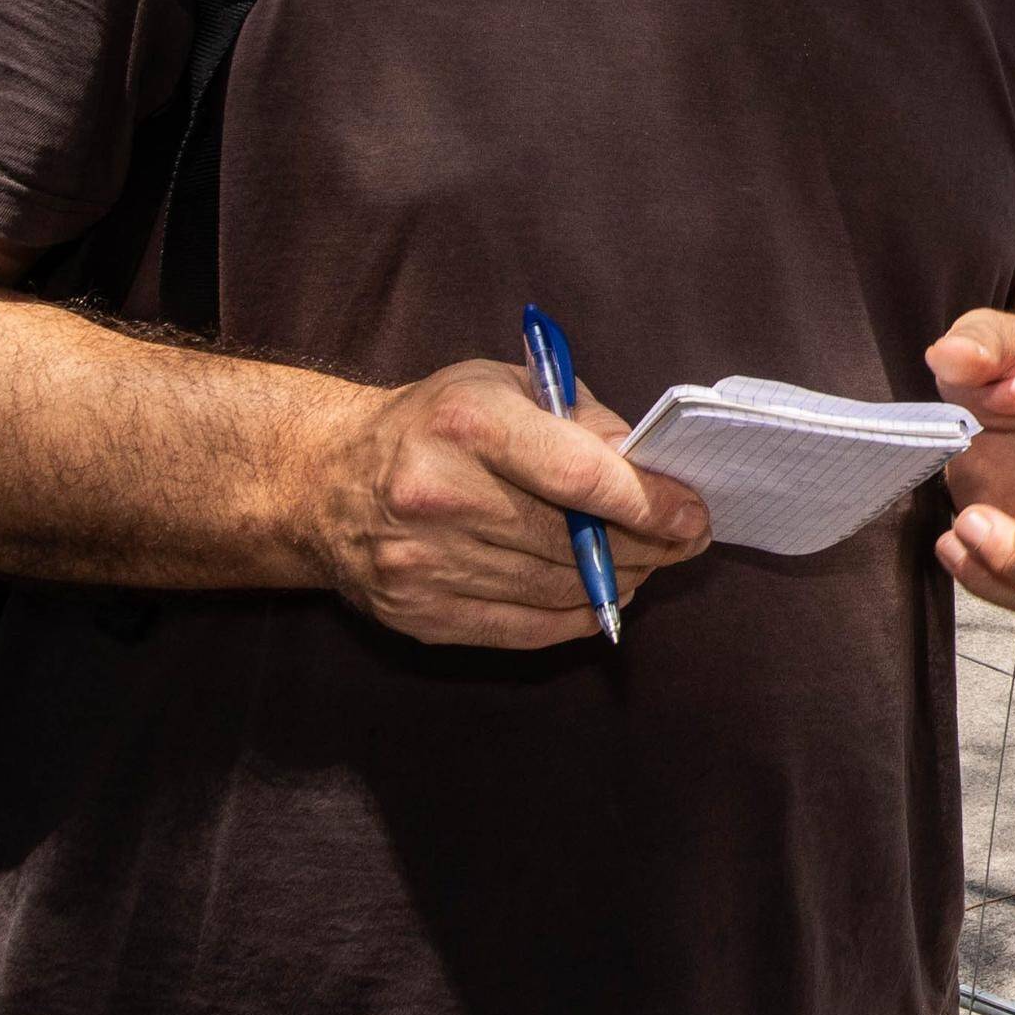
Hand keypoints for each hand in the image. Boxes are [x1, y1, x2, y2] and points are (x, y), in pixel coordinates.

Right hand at [293, 362, 709, 648]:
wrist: (321, 481)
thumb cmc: (432, 423)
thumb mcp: (501, 385)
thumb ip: (580, 418)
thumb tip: (650, 463)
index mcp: (466, 426)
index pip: (578, 476)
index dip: (648, 501)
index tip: (693, 513)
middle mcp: (439, 497)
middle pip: (573, 541)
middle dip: (646, 545)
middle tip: (685, 538)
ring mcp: (423, 564)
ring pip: (555, 589)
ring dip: (618, 580)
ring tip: (647, 561)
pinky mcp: (418, 614)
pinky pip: (523, 629)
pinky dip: (575, 616)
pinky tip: (602, 595)